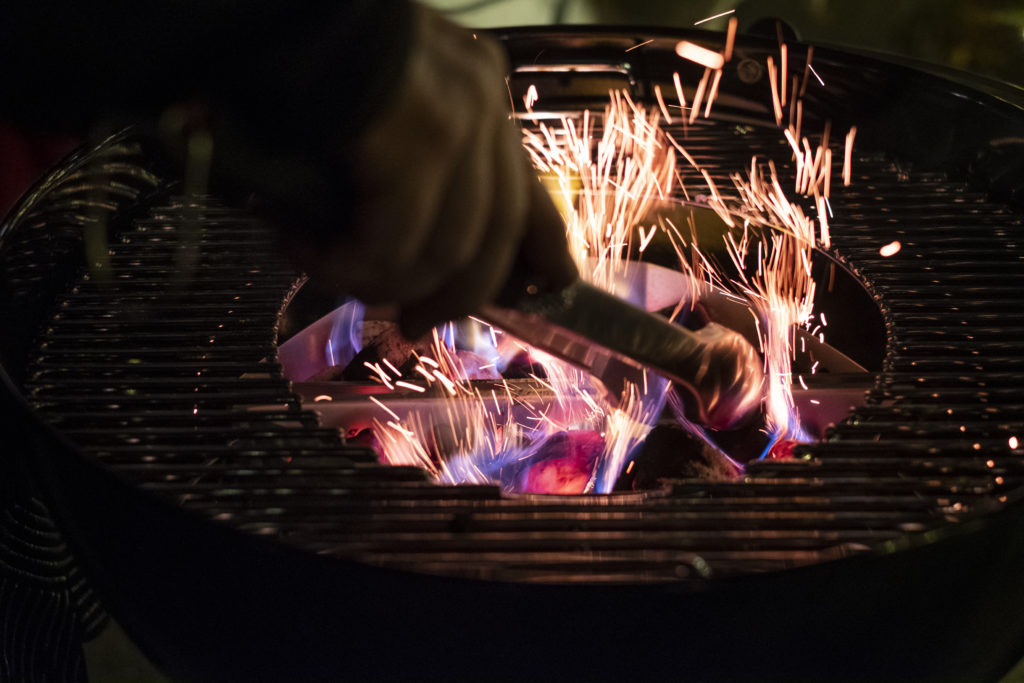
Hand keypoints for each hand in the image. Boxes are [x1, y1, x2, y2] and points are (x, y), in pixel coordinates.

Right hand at [290, 5, 576, 337]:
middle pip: (496, 234)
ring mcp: (457, 123)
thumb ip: (411, 164)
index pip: (529, 188)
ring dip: (382, 281)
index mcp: (479, 94)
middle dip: (457, 294)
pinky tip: (300, 247)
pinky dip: (346, 265)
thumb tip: (408, 246)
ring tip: (324, 268)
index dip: (543, 248)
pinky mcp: (418, 144)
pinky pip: (393, 244)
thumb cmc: (300, 49)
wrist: (259, 3)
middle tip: (414, 322)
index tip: (549, 288)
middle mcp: (482, 105)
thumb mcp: (377, 110)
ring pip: (446, 251)